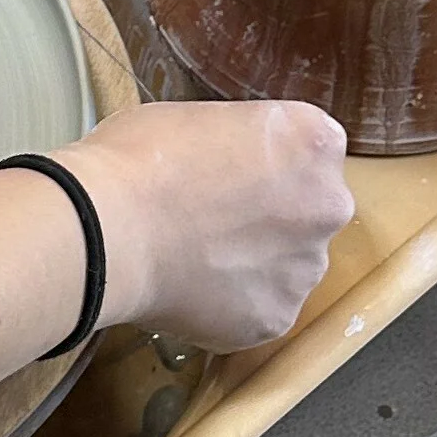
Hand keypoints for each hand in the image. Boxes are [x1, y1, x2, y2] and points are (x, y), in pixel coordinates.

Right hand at [60, 99, 352, 351]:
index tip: (234, 174)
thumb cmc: (140, 161)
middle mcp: (327, 205)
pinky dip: (231, 306)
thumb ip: (240, 145)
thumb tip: (231, 168)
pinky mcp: (277, 318)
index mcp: (314, 142)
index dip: (266, 164)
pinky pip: (259, 310)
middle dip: (271, 218)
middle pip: (309, 211)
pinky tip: (189, 289)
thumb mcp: (201, 118)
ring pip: (287, 266)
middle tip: (214, 220)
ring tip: (194, 259)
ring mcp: (305, 268)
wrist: (109, 229)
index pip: (309, 153)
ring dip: (254, 265)